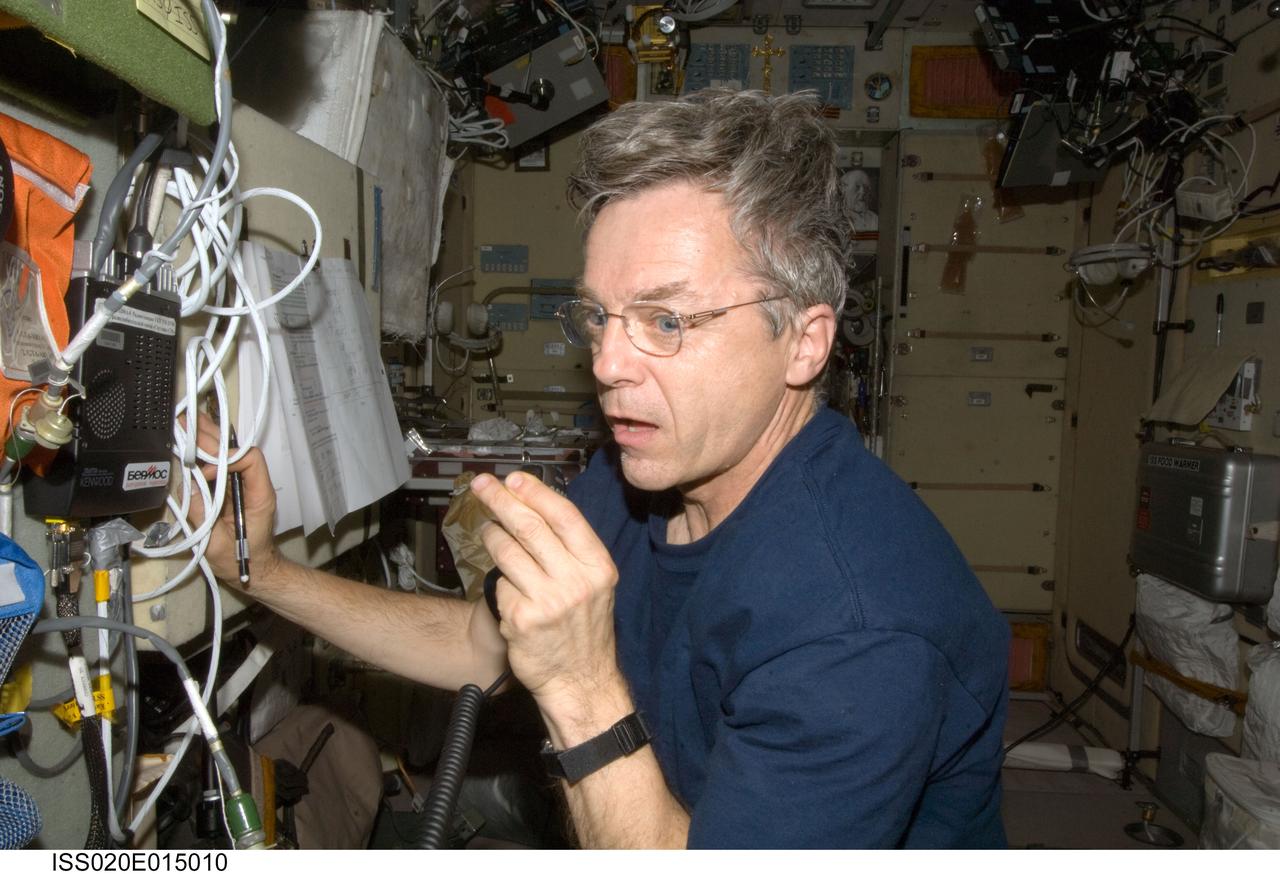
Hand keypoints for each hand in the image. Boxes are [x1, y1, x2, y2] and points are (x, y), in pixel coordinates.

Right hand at [186, 413, 282, 585]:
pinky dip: (204, 453)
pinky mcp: (229, 490)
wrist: (253, 571)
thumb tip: (188, 488)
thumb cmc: (241, 561)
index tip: (204, 470)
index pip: (250, 461)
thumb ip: (202, 516)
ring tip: (187, 421)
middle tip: (187, 423)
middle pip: (236, 452)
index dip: (226, 458)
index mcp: (259, 495)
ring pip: (228, 455)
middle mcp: (253, 484)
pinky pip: (219, 467)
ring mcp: (241, 486)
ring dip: (207, 439)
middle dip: (211, 438)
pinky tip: (191, 440)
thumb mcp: (216, 544)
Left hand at [470, 471, 620, 710]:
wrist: (580, 680)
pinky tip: (509, 592)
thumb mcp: (594, 585)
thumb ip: (571, 550)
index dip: (536, 492)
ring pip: (507, 551)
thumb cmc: (583, 629)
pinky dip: (500, 584)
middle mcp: (576, 582)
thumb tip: (535, 507)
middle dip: (501, 500)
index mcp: (598, 567)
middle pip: (530, 527)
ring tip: (489, 531)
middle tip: (482, 485)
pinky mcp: (522, 620)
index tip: (514, 479)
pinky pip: (500, 586)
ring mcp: (548, 601)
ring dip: (492, 535)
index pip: (564, 516)